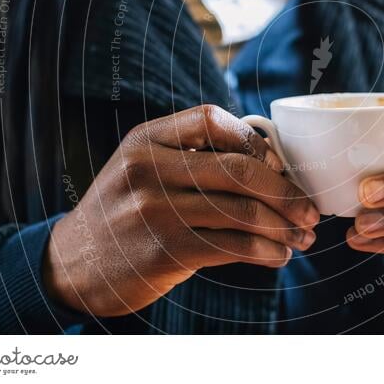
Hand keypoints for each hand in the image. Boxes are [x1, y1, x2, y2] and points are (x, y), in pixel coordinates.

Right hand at [43, 105, 319, 316]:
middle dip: (286, 191)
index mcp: (146, 138)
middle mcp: (148, 168)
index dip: (255, 140)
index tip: (280, 164)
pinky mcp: (164, 249)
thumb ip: (191, 156)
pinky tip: (279, 256)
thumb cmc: (124, 211)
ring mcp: (155, 209)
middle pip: (238, 169)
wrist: (73, 263)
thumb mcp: (143, 168)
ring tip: (304, 236)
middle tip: (310, 210)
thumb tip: (270, 159)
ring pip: (241, 211)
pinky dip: (264, 252)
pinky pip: (231, 247)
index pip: (213, 119)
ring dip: (283, 227)